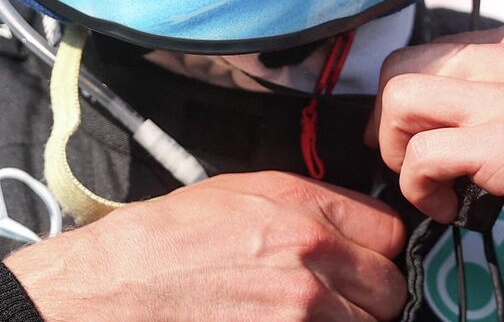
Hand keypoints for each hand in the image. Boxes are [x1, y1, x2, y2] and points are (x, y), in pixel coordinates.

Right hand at [4, 171, 406, 320]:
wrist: (114, 289)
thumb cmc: (162, 244)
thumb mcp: (235, 195)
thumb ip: (303, 204)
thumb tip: (349, 224)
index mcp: (300, 206)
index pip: (388, 231)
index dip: (374, 251)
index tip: (362, 262)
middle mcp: (311, 254)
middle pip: (388, 288)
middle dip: (367, 297)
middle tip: (332, 301)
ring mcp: (304, 310)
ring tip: (299, 317)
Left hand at [367, 25, 503, 309]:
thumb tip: (468, 116)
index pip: (436, 50)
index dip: (416, 98)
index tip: (417, 134)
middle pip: (404, 66)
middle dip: (392, 120)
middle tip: (408, 162)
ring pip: (398, 99)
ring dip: (397, 149)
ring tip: (430, 185)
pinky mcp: (503, 144)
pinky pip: (418, 156)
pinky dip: (417, 188)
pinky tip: (449, 208)